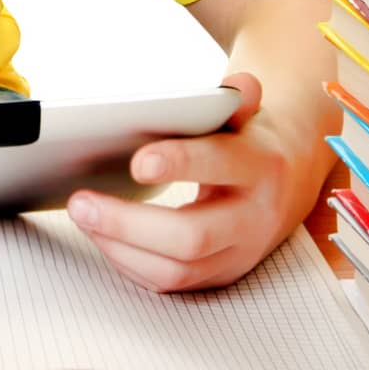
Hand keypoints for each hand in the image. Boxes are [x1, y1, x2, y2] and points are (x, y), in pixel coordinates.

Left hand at [65, 73, 304, 292]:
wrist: (287, 184)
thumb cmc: (248, 142)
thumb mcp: (247, 115)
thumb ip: (237, 100)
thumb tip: (239, 86)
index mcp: (260, 167)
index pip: (220, 166)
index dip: (180, 164)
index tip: (136, 162)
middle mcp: (252, 218)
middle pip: (192, 237)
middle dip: (129, 223)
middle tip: (81, 203)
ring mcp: (237, 254)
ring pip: (177, 269)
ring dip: (120, 247)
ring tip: (82, 217)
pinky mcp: (219, 275)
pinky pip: (170, 283)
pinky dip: (129, 262)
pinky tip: (100, 236)